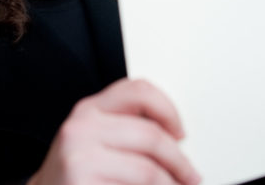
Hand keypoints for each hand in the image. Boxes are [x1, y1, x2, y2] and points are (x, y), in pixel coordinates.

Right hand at [28, 79, 200, 184]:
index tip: (180, 133)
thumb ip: (125, 128)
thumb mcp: (94, 139)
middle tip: (190, 175)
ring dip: (171, 184)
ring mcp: (80, 155)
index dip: (168, 110)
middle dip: (179, 161)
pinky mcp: (82, 181)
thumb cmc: (74, 175)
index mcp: (89, 109)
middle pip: (152, 135)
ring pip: (149, 169)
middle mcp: (82, 126)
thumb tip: (174, 135)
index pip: (139, 90)